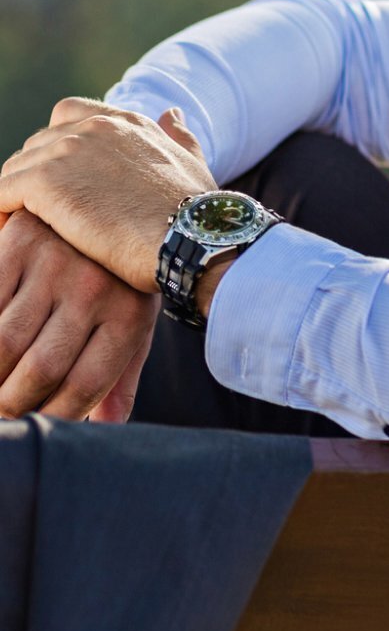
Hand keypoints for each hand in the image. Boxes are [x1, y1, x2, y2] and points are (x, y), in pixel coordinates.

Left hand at [0, 98, 216, 292]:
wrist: (192, 239)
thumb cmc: (197, 214)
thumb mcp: (194, 164)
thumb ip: (179, 136)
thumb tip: (172, 113)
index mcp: (126, 122)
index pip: (70, 116)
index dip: (60, 147)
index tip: (66, 182)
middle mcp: (94, 127)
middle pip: (37, 144)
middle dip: (36, 176)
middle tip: (43, 214)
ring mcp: (67, 151)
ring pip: (16, 169)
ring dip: (15, 197)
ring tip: (20, 228)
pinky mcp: (45, 183)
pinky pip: (0, 194)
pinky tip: (7, 232)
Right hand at [0, 209, 159, 421]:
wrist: (120, 202)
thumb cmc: (120, 280)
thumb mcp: (133, 322)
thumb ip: (120, 377)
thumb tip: (104, 428)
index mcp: (129, 316)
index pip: (86, 385)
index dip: (55, 416)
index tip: (36, 425)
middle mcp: (95, 290)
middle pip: (40, 370)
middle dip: (10, 404)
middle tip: (1, 412)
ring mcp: (55, 264)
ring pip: (2, 342)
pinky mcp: (19, 240)